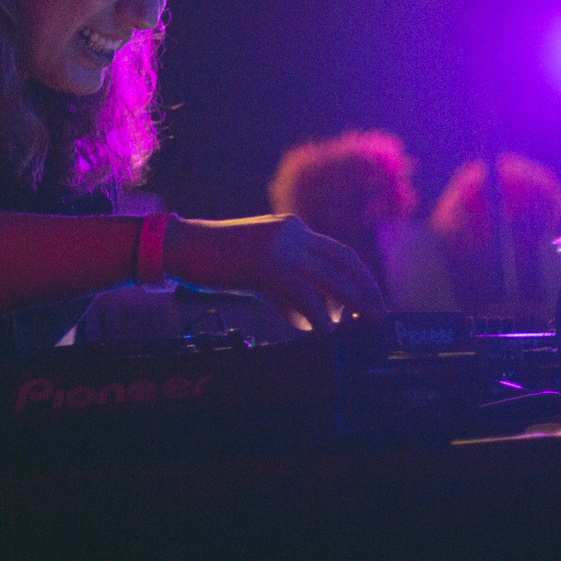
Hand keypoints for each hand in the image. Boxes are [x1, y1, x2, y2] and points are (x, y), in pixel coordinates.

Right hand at [162, 214, 385, 331]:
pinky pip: (305, 297)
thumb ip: (284, 283)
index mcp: (292, 227)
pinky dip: (319, 318)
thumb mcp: (256, 264)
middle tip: (380, 316)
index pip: (339, 252)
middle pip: (345, 262)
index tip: (372, 299)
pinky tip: (324, 333)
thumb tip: (308, 314)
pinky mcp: (268, 267)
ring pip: (332, 280)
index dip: (360, 276)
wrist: (180, 246)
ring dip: (354, 306)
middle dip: (367, 291)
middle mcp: (293, 232)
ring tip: (364, 327)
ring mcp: (281, 248)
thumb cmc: (214, 260)